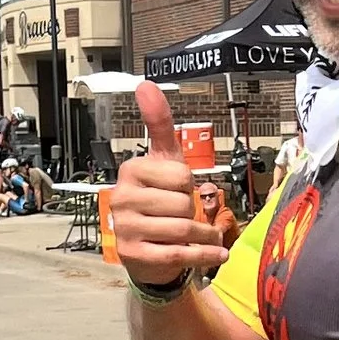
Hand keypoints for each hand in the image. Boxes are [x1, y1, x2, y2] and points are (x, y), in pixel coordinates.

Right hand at [113, 84, 232, 289]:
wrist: (147, 251)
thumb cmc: (159, 202)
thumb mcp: (163, 162)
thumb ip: (160, 124)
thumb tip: (146, 84)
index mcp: (132, 171)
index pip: (181, 175)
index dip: (188, 186)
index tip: (177, 191)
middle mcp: (123, 198)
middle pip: (182, 203)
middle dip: (194, 212)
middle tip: (186, 217)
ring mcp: (125, 228)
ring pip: (182, 229)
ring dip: (204, 236)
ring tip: (206, 237)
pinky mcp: (134, 255)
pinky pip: (179, 254)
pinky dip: (204, 255)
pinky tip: (216, 254)